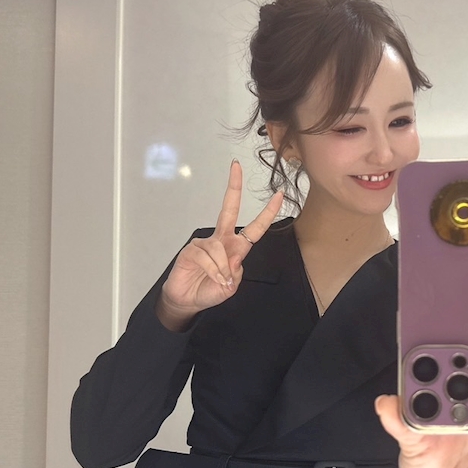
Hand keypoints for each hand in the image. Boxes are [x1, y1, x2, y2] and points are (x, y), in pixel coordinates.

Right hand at [157, 160, 282, 328]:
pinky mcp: (191, 249)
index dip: (268, 213)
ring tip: (221, 282)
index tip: (279, 195)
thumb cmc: (210, 290)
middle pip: (229, 209)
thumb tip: (233, 259)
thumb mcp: (231, 286)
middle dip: (233, 188)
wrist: (188, 300)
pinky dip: (213, 271)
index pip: (255, 228)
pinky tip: (213, 278)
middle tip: (236, 166)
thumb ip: (236, 272)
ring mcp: (205, 243)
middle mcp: (221, 240)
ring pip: (219, 249)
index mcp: (236, 247)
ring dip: (223, 269)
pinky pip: (207, 257)